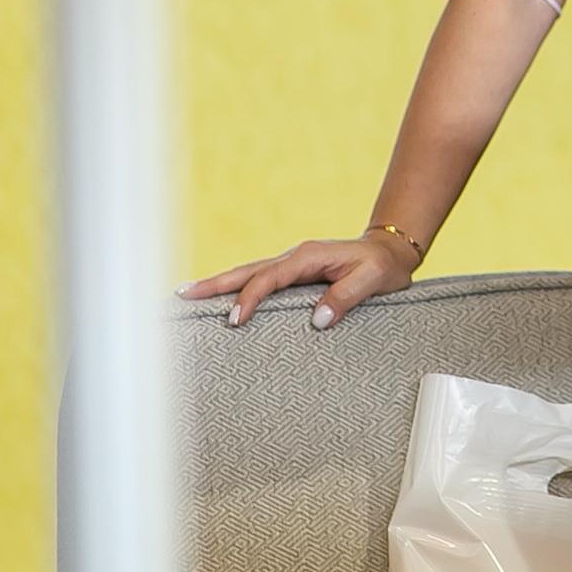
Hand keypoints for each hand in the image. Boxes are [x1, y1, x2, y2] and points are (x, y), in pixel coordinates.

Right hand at [179, 229, 423, 328]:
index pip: (271, 278)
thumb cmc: (382, 266)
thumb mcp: (372, 280)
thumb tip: (318, 320)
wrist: (389, 250)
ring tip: (187, 294)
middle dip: (214, 283)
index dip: (251, 297)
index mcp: (309, 257)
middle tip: (182, 295)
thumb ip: (346, 297)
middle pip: (247, 271)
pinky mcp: (292, 274)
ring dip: (218, 284)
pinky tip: (218, 298)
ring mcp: (291, 264)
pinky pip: (258, 280)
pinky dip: (235, 287)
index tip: (235, 319)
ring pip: (248, 273)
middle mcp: (295, 257)